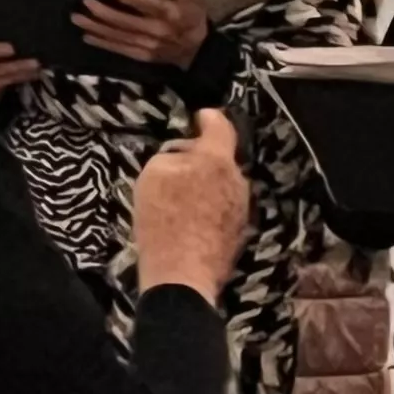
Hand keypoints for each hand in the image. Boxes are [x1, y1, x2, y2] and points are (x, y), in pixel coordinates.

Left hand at [74, 0, 208, 71]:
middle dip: (105, 14)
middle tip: (85, 2)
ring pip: (120, 37)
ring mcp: (149, 46)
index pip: (152, 6)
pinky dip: (103, 44)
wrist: (197, 53)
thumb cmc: (191, 20)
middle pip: (129, 23)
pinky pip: (120, 49)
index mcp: (172, 14)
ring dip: (97, 28)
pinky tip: (87, 36)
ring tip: (77, 18)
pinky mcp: (142, 56)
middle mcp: (158, 31)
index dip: (134, 0)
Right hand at [132, 110, 249, 296]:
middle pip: (220, 159)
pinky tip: (191, 222)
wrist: (182, 276)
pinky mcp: (239, 233)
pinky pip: (223, 209)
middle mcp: (237, 180)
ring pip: (223, 185)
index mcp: (216, 159)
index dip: (208, 118)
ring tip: (181, 200)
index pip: (219, 126)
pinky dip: (210, 208)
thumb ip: (172, 156)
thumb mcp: (152, 175)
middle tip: (177, 167)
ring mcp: (241, 208)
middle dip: (202, 159)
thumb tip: (184, 157)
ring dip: (207, 186)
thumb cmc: (163, 220)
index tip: (199, 117)